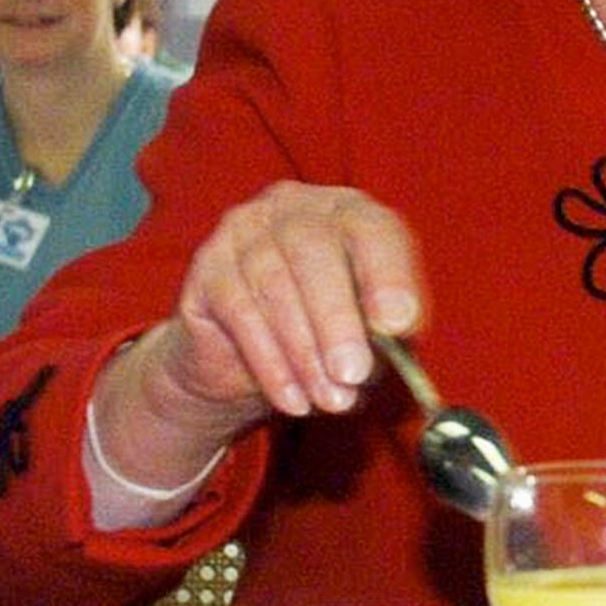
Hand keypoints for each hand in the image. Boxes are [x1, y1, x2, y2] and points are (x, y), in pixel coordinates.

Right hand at [170, 180, 423, 416]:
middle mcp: (294, 206)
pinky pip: (240, 313)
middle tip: (354, 374)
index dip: (388, 274)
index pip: (372, 228)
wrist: (244, 360)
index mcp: (348, 211)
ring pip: (274, 287)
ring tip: (331, 399)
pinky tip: (293, 399)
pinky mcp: (206, 266)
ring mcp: (243, 230)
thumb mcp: (368, 332)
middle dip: (338, 322)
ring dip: (306, 353)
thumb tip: (395, 328)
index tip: (399, 323)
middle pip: (314, 253)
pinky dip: (271, 363)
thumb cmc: (325, 335)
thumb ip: (386, 327)